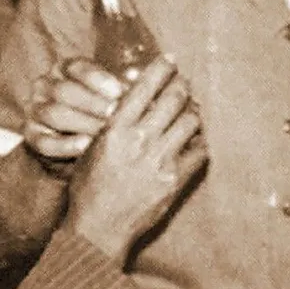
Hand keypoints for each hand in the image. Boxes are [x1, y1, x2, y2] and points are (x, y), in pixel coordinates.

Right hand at [24, 57, 124, 159]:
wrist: (85, 149)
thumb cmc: (103, 113)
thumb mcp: (114, 97)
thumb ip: (124, 86)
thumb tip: (134, 74)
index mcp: (65, 68)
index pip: (78, 67)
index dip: (99, 79)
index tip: (120, 92)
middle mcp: (45, 85)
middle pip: (64, 90)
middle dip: (92, 103)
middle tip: (115, 115)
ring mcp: (35, 109)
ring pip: (53, 113)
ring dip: (81, 123)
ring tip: (104, 131)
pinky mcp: (31, 136)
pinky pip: (43, 141)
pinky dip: (65, 145)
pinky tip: (85, 145)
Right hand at [64, 59, 207, 264]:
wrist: (98, 228)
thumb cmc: (89, 187)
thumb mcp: (93, 146)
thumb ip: (114, 122)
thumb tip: (133, 96)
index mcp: (116, 128)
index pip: (145, 86)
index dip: (161, 69)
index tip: (169, 60)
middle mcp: (140, 139)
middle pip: (173, 98)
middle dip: (182, 85)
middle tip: (183, 81)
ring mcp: (160, 161)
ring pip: (191, 121)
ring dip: (193, 110)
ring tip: (190, 108)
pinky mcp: (175, 181)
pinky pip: (200, 151)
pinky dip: (200, 140)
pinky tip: (194, 137)